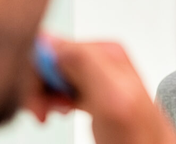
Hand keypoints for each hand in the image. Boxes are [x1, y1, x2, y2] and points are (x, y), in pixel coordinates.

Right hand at [25, 38, 175, 143]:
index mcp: (105, 51)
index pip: (52, 45)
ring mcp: (96, 77)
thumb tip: (51, 41)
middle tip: (42, 111)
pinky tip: (60, 112)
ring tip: (50, 113)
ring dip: (43, 96)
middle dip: (38, 86)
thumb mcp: (112, 96)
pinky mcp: (92, 93)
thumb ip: (84, 63)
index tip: (35, 97)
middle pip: (49, 60)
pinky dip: (52, 101)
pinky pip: (60, 88)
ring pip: (51, 75)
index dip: (36, 72)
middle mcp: (101, 60)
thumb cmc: (140, 136)